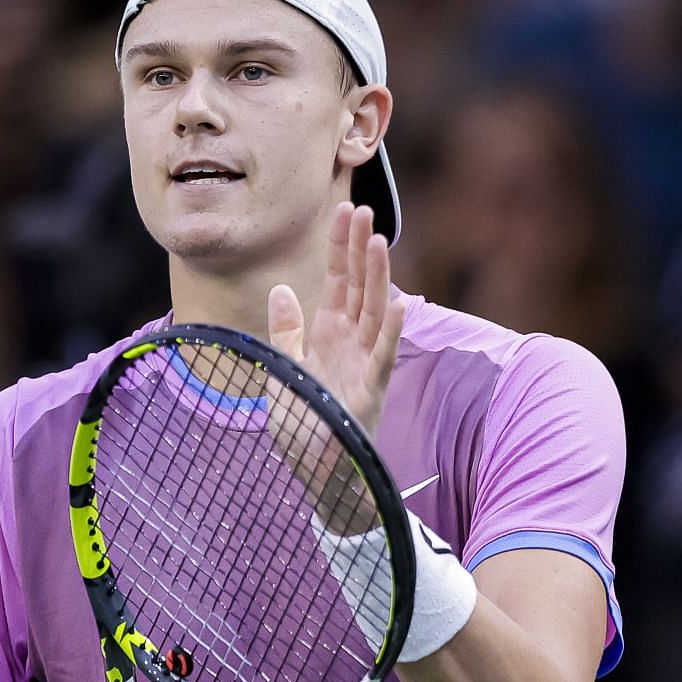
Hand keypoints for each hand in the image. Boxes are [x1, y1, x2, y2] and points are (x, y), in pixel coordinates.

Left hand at [268, 202, 404, 440]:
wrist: (316, 472)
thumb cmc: (304, 424)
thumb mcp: (285, 369)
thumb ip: (286, 331)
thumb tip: (281, 288)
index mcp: (329, 332)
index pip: (336, 279)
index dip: (340, 246)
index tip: (345, 210)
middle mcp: (351, 341)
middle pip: (358, 286)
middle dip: (361, 249)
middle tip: (365, 209)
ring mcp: (365, 364)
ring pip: (374, 312)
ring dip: (378, 278)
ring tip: (380, 242)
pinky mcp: (372, 391)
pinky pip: (383, 357)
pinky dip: (392, 332)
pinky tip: (400, 304)